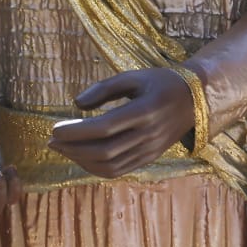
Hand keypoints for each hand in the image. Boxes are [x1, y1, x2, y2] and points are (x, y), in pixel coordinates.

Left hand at [48, 68, 194, 178]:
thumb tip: (76, 103)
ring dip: (81, 160)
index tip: (55, 129)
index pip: (105, 127)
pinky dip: (96, 168)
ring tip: (61, 149)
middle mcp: (149, 135)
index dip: (77, 131)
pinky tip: (80, 157)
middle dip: (73, 148)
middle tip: (51, 140)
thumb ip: (104, 88)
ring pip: (111, 165)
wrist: (195, 100)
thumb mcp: (133, 76)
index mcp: (145, 111)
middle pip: (105, 150)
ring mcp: (150, 150)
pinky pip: (119, 170)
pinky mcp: (149, 158)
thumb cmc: (159, 82)